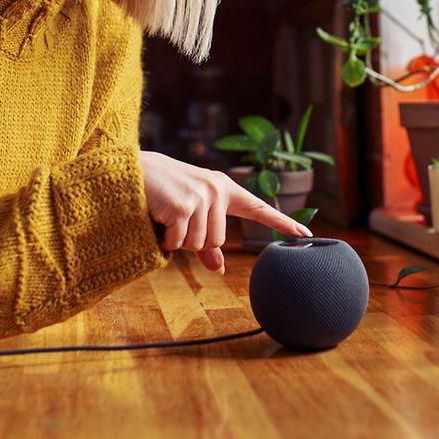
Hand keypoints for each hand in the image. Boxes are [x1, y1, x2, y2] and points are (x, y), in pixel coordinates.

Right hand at [139, 151, 311, 273]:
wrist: (132, 169)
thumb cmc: (162, 191)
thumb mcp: (189, 212)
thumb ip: (207, 240)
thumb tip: (220, 268)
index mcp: (223, 188)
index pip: (259, 208)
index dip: (283, 223)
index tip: (306, 233)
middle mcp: (217, 190)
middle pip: (217, 241)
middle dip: (192, 239)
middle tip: (175, 217)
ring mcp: (202, 197)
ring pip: (199, 245)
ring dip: (177, 239)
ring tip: (165, 214)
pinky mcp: (184, 207)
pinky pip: (180, 243)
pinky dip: (166, 239)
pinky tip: (158, 218)